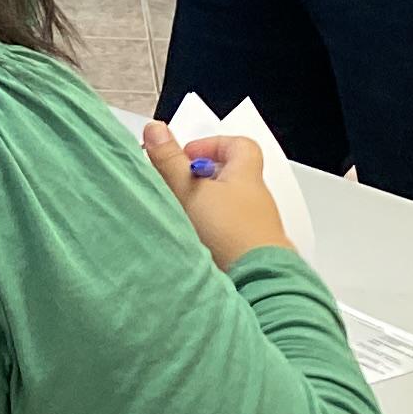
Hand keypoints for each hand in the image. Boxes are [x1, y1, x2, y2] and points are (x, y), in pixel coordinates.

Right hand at [141, 120, 293, 268]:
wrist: (256, 284)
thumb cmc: (232, 235)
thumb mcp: (191, 191)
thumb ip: (170, 161)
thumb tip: (156, 130)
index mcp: (247, 175)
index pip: (238, 145)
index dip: (211, 145)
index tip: (186, 156)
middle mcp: (254, 200)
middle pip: (228, 177)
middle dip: (200, 179)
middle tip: (177, 185)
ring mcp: (253, 227)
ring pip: (225, 207)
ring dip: (203, 209)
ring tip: (180, 216)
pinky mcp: (248, 252)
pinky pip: (226, 234)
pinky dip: (208, 234)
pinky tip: (190, 242)